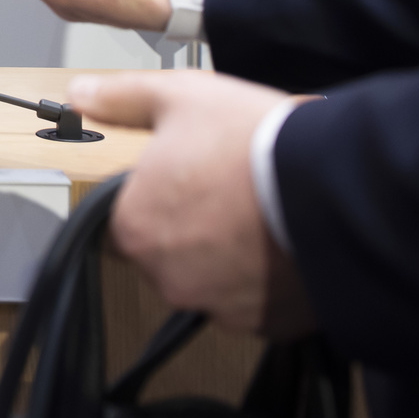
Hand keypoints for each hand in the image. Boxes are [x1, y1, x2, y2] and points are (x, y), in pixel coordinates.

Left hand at [68, 70, 316, 338]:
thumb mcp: (181, 97)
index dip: (152, 197)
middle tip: (226, 191)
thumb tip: (82, 94)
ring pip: (210, 279)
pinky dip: (264, 278)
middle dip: (190, 227)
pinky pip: (254, 302)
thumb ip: (122, 99)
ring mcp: (217, 305)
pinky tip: (282, 241)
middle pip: (166, 253)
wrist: (337, 187)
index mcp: (135, 227)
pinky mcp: (265, 323)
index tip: (182, 179)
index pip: (124, 220)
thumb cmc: (254, 142)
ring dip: (225, 255)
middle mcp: (167, 276)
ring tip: (259, 212)